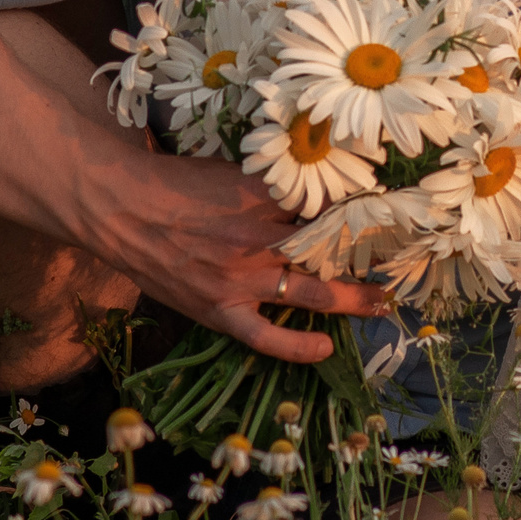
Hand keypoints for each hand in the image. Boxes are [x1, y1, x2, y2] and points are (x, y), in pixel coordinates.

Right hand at [96, 156, 388, 362]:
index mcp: (265, 199)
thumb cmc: (177, 183)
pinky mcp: (220, 309)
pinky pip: (265, 337)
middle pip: (330, 252)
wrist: (122, 210)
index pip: (328, 207)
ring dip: (351, 299)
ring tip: (380, 303)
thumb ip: (273, 183)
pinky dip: (297, 346)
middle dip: (368, 258)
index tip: (387, 218)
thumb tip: (316, 184)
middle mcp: (260, 239)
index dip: (361, 214)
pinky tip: (324, 348)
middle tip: (397, 263)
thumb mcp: (233, 171)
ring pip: (311, 293)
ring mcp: (241, 279)